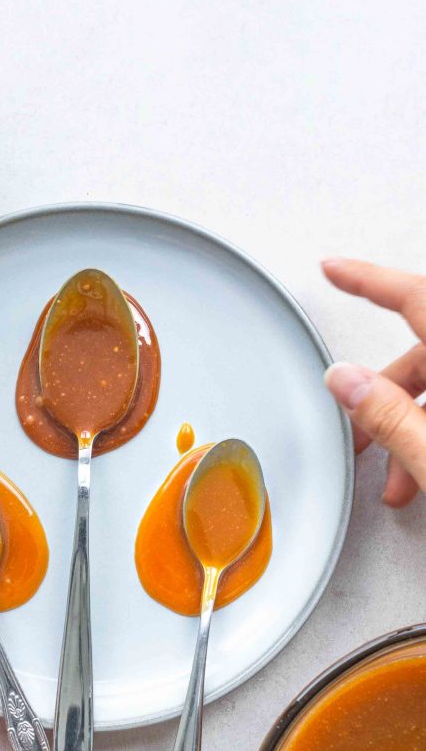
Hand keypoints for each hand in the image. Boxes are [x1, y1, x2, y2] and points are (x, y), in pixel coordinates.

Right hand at [322, 258, 425, 506]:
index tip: (334, 269)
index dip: (368, 280)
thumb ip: (391, 418)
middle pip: (424, 353)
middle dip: (383, 395)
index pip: (415, 297)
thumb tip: (345, 381)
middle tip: (358, 436)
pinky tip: (424, 476)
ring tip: (398, 480)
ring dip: (410, 425)